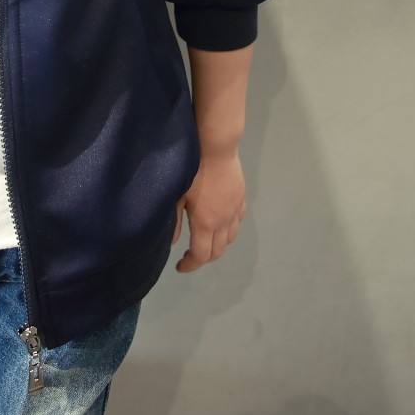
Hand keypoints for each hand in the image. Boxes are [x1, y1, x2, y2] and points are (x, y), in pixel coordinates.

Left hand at [173, 152, 245, 272]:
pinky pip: (238, 220)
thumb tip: (173, 242)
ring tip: (205, 238)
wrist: (216, 148)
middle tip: (190, 254)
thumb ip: (174, 221)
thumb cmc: (192, 169)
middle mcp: (223, 221)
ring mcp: (235, 210)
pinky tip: (220, 219)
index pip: (201, 256)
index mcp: (205, 223)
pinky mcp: (241, 198)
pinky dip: (229, 227)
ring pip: (230, 238)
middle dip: (203, 257)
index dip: (190, 265)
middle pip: (218, 251)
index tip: (180, 267)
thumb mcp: (176, 195)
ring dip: (218, 244)